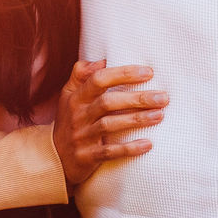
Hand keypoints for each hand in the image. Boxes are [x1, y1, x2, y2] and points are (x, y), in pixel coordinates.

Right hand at [51, 59, 166, 188]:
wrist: (54, 157)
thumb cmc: (69, 120)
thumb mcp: (68, 95)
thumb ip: (81, 74)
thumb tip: (102, 60)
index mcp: (76, 97)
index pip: (99, 79)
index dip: (123, 74)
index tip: (149, 73)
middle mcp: (78, 115)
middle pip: (108, 102)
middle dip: (137, 98)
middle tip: (163, 97)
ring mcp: (82, 136)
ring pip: (110, 125)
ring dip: (136, 120)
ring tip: (160, 115)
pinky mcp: (87, 156)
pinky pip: (109, 152)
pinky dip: (129, 148)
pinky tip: (148, 144)